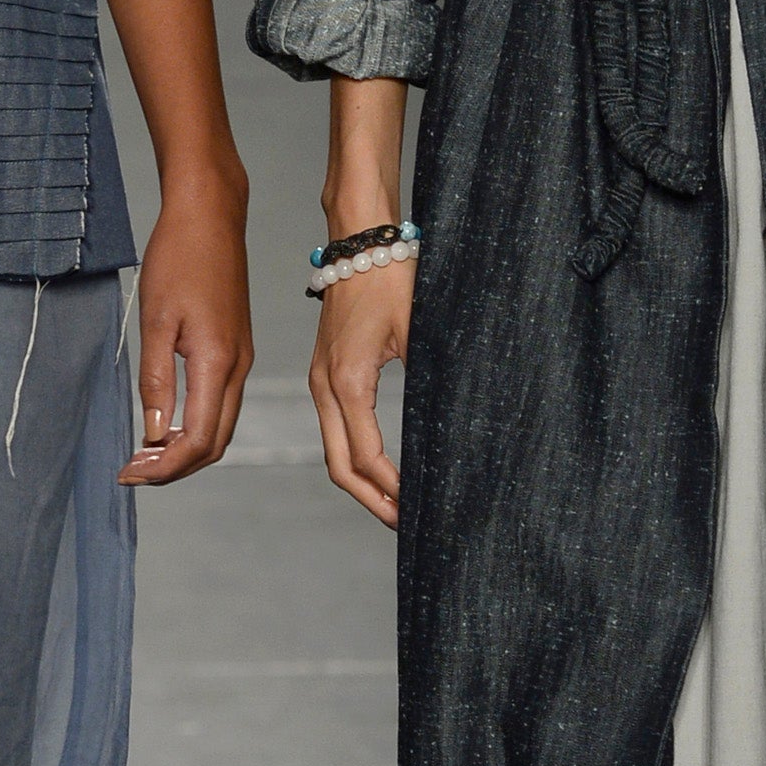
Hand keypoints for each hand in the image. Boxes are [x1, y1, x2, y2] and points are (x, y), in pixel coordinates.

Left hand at [120, 176, 249, 484]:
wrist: (210, 215)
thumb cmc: (178, 258)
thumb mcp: (155, 320)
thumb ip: (155, 380)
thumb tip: (153, 432)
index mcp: (217, 362)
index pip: (198, 440)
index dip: (165, 467)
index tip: (129, 473)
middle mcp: (238, 367)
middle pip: (214, 443)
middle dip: (175, 467)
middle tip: (133, 471)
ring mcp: (241, 358)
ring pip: (220, 426)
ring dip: (185, 448)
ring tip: (144, 452)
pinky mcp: (237, 348)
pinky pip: (222, 403)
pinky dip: (196, 425)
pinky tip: (166, 422)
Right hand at [311, 261, 409, 524]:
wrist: (360, 241)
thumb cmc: (392, 278)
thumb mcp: (419, 329)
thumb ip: (427, 378)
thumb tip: (445, 429)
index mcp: (348, 381)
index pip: (365, 456)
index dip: (390, 490)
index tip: (416, 511)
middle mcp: (325, 386)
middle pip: (339, 466)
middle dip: (372, 500)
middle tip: (406, 524)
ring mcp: (320, 381)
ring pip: (333, 450)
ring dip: (362, 483)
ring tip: (396, 505)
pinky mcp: (325, 373)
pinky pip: (335, 428)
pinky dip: (355, 456)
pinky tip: (381, 468)